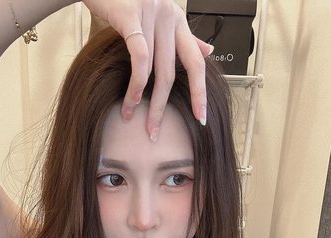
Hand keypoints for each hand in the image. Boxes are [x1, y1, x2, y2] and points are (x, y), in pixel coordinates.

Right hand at [82, 0, 211, 139]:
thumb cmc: (123, 0)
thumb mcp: (157, 17)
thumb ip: (180, 37)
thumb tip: (207, 52)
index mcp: (177, 21)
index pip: (196, 63)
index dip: (200, 92)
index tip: (200, 118)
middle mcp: (169, 17)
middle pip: (172, 73)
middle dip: (162, 107)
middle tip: (154, 132)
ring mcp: (152, 15)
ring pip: (154, 70)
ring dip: (142, 100)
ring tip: (131, 118)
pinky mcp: (132, 15)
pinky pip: (139, 58)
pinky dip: (135, 82)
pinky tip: (130, 99)